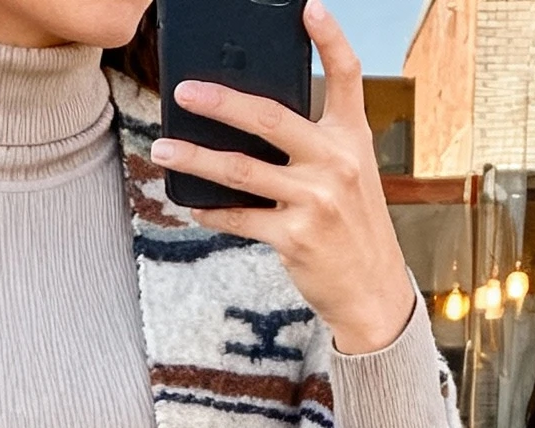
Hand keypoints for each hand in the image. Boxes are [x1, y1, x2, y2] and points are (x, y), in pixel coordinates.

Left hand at [149, 0, 415, 355]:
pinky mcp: (294, 237)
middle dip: (221, 102)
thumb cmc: (353, 228)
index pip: (346, 75)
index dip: (329, 37)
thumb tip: (255, 125)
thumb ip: (315, 146)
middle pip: (270, 118)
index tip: (308, 7)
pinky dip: (212, 210)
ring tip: (163, 146)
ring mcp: (315, 200)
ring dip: (195, 158)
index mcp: (352, 138)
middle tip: (186, 91)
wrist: (372, 291)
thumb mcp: (350, 176)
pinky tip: (191, 204)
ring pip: (241, 170)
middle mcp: (336, 163)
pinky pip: (240, 217)